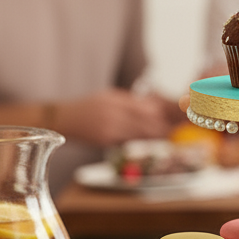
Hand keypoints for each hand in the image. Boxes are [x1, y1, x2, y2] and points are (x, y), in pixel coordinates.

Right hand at [57, 89, 178, 146]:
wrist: (64, 118)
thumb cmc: (89, 106)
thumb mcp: (109, 97)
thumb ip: (130, 102)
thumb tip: (154, 107)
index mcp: (116, 100)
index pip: (145, 107)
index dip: (162, 112)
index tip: (173, 114)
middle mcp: (114, 113)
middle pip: (146, 120)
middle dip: (162, 124)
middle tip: (174, 127)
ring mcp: (110, 127)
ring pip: (140, 132)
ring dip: (154, 134)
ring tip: (165, 133)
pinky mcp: (106, 140)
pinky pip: (128, 141)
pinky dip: (140, 140)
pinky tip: (147, 139)